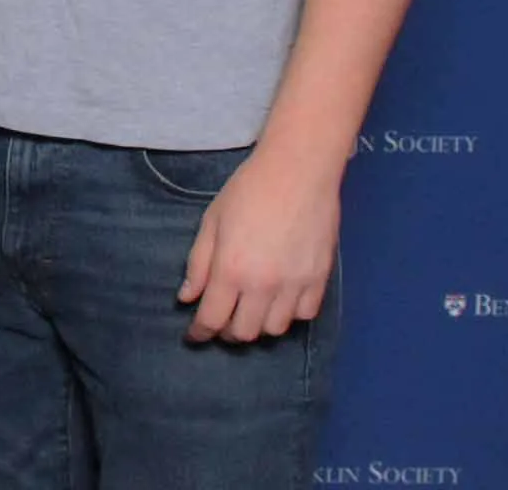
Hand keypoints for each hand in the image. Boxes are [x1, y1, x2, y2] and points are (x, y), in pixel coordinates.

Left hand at [176, 151, 337, 342]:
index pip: (212, 319)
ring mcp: (296, 285)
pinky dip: (289, 314)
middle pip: (244, 332)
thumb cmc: (248, 191)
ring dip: (258, 324)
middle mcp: (264, 285)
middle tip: (220, 318)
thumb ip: (199, 264)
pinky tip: (278, 299)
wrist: (298, 172)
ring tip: (249, 308)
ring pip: (275, 329)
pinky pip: (304, 315)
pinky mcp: (320, 280)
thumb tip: (188, 298)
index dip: (200, 332)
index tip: (194, 335)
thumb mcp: (211, 222)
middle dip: (226, 331)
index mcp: (232, 270)